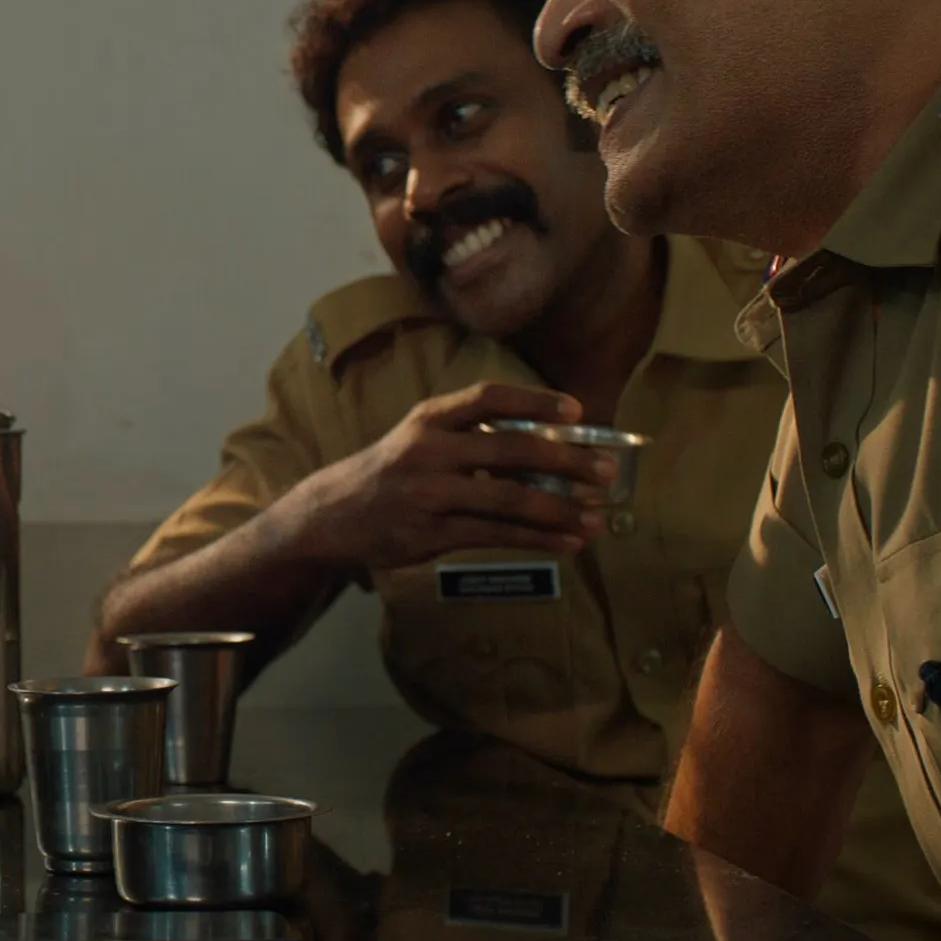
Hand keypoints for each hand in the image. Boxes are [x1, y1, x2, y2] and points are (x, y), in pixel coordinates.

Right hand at [261, 382, 614, 570]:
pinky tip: (567, 542)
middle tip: (606, 469)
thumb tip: (546, 445)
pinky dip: (537, 539)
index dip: (535, 401)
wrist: (334, 514)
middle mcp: (429, 451)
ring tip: (597, 517)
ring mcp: (430, 495)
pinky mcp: (431, 534)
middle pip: (509, 450)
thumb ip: (472, 437)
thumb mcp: (420, 438)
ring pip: (507, 500)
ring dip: (559, 509)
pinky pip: (495, 536)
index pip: (488, 398)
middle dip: (565, 460)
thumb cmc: (393, 471)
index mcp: (430, 419)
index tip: (576, 410)